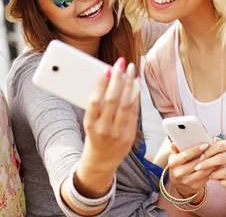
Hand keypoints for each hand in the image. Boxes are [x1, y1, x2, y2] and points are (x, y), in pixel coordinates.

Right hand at [81, 57, 140, 172]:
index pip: (95, 101)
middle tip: (120, 63)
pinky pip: (134, 112)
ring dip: (129, 84)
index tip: (106, 69)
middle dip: (118, 79)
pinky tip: (136, 83)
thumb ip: (96, 105)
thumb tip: (106, 79)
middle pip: (113, 99)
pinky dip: (135, 96)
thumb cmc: (92, 136)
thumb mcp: (88, 122)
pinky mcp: (130, 136)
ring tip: (131, 69)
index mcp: (90, 125)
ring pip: (126, 104)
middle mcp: (104, 130)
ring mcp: (119, 134)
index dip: (101, 84)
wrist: (100, 162)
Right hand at [168, 142, 215, 198]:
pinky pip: (206, 178)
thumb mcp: (175, 156)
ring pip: (203, 171)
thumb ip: (176, 148)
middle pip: (196, 163)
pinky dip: (213, 171)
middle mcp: (179, 173)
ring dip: (212, 164)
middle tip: (215, 149)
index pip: (185, 155)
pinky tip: (217, 165)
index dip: (195, 150)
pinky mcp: (195, 186)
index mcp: (173, 163)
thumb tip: (174, 143)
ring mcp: (187, 181)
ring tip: (218, 156)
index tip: (205, 145)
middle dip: (207, 156)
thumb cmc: (178, 165)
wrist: (178, 183)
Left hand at [195, 138, 225, 186]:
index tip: (201, 156)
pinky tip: (220, 182)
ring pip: (225, 172)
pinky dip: (224, 182)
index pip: (220, 145)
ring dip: (214, 175)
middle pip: (220, 158)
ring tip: (210, 175)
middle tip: (198, 167)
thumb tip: (212, 140)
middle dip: (206, 164)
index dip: (208, 151)